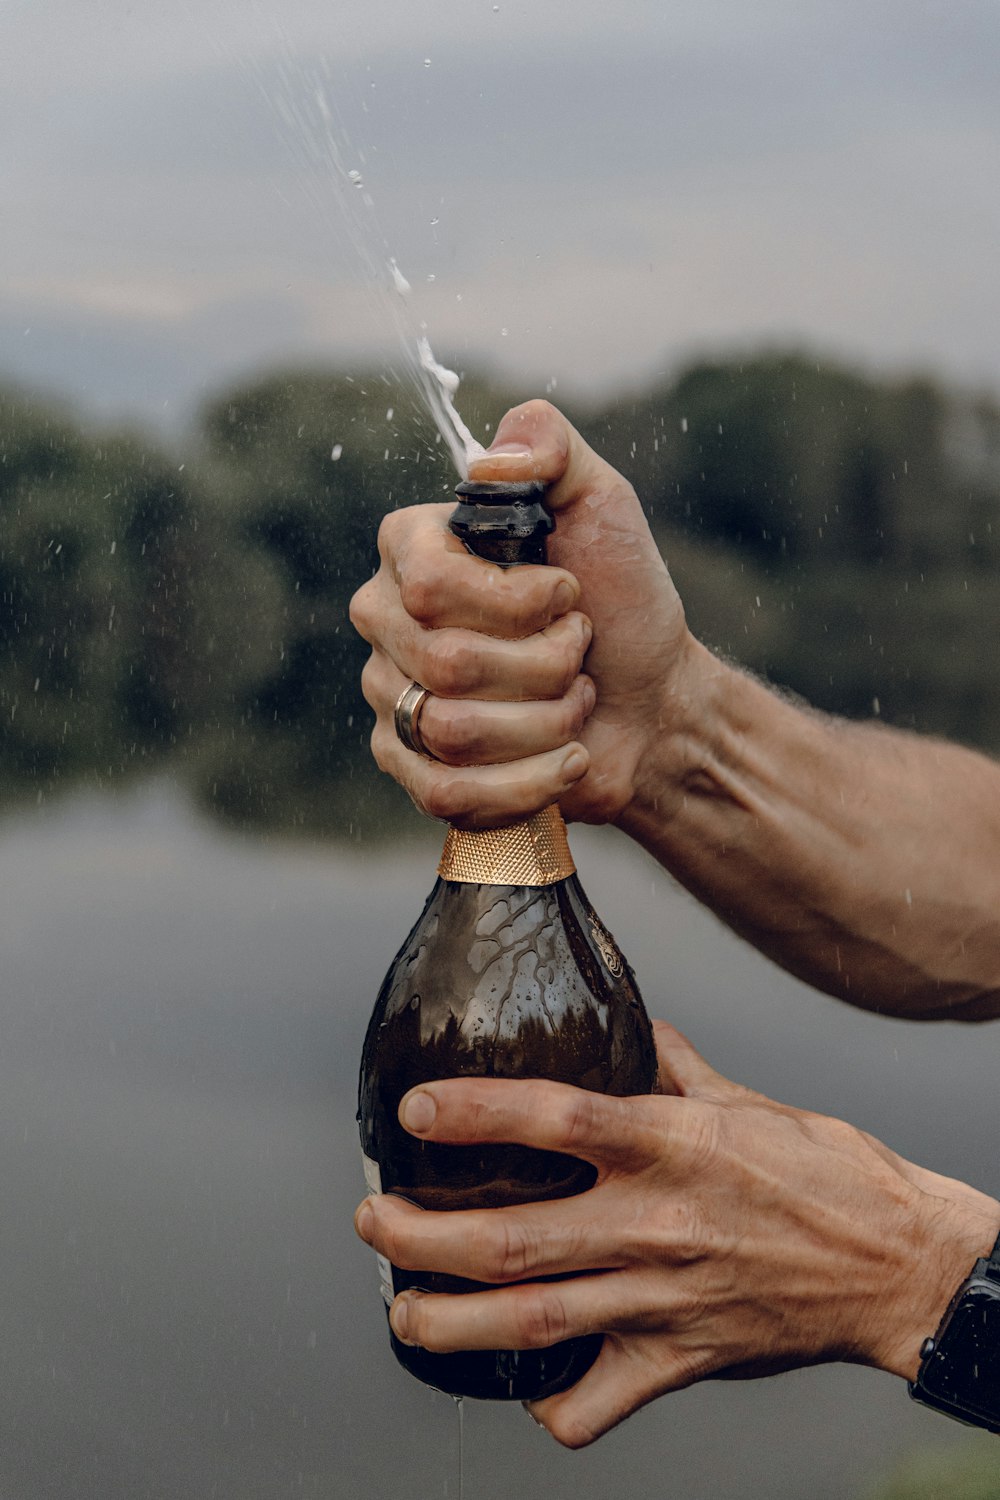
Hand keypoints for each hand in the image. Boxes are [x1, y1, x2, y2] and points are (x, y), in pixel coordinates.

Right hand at [349, 400, 692, 827]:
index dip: (514, 600)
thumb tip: (492, 457)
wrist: (654, 705)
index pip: (428, 581)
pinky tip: (563, 760)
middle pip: (446, 661)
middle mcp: (388, 621)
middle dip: (545, 664)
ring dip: (546, 722)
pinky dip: (526, 782)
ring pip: (452, 732)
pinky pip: (447, 792)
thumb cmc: (623, 603)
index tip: (566, 593)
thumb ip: (552, 447)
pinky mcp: (414, 771)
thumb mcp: (603, 505)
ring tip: (573, 702)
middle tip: (577, 651)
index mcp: (413, 549)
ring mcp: (393, 699)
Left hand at [355, 1023, 999, 1447]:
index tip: (416, 1111)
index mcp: (674, 1143)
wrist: (901, 1264)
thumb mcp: (748, 1099)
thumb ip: (675, 1065)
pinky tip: (524, 1391)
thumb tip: (631, 1025)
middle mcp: (659, 1222)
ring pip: (533, 1323)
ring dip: (450, 1322)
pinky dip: (553, 1406)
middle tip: (375, 1220)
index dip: (477, 1113)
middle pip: (515, 1238)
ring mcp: (666, 1298)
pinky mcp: (683, 1359)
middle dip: (424, 1235)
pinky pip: (600, 1402)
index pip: (557, 1118)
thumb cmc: (828, 1173)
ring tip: (402, 1311)